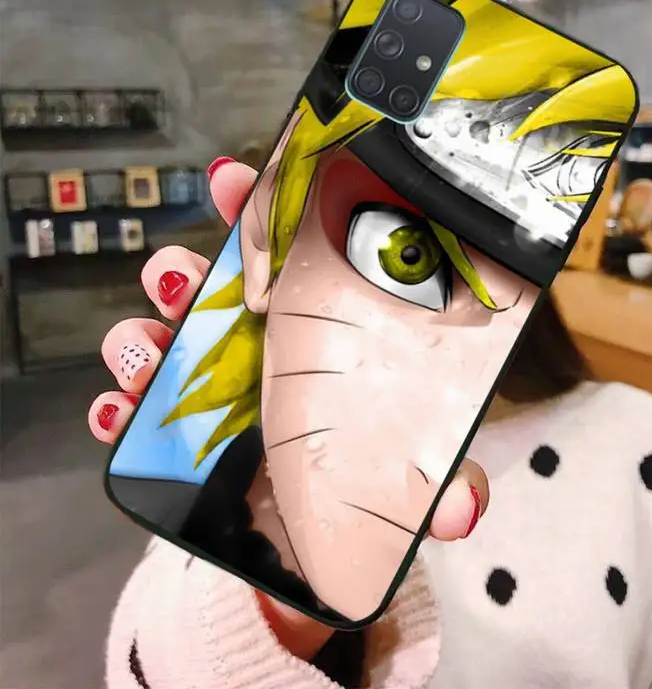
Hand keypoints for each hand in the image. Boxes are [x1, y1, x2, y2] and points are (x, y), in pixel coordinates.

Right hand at [88, 156, 489, 661]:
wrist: (320, 542)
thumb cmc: (368, 476)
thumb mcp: (415, 468)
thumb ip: (443, 481)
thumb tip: (460, 510)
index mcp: (316, 325)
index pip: (282, 252)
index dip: (251, 210)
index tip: (233, 183)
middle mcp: (263, 345)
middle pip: (207, 286)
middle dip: (181, 271)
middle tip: (179, 280)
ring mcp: (219, 386)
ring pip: (164, 337)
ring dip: (143, 332)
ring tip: (147, 347)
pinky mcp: (184, 432)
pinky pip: (140, 406)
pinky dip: (119, 404)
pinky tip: (118, 413)